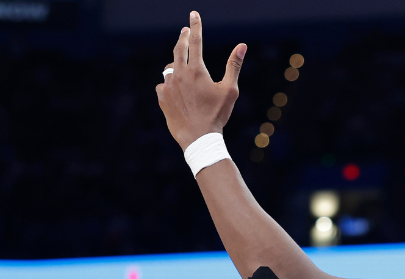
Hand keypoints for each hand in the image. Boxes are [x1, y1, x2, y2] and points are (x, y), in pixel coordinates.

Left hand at [155, 11, 245, 150]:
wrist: (198, 137)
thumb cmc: (217, 114)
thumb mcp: (230, 90)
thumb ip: (233, 65)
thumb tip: (242, 45)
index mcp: (196, 70)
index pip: (195, 41)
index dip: (195, 26)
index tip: (193, 14)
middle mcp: (179, 74)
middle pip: (178, 49)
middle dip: (183, 38)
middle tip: (185, 31)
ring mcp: (168, 85)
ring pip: (170, 68)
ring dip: (177, 65)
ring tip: (183, 68)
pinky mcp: (162, 97)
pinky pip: (163, 85)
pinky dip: (170, 84)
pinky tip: (176, 91)